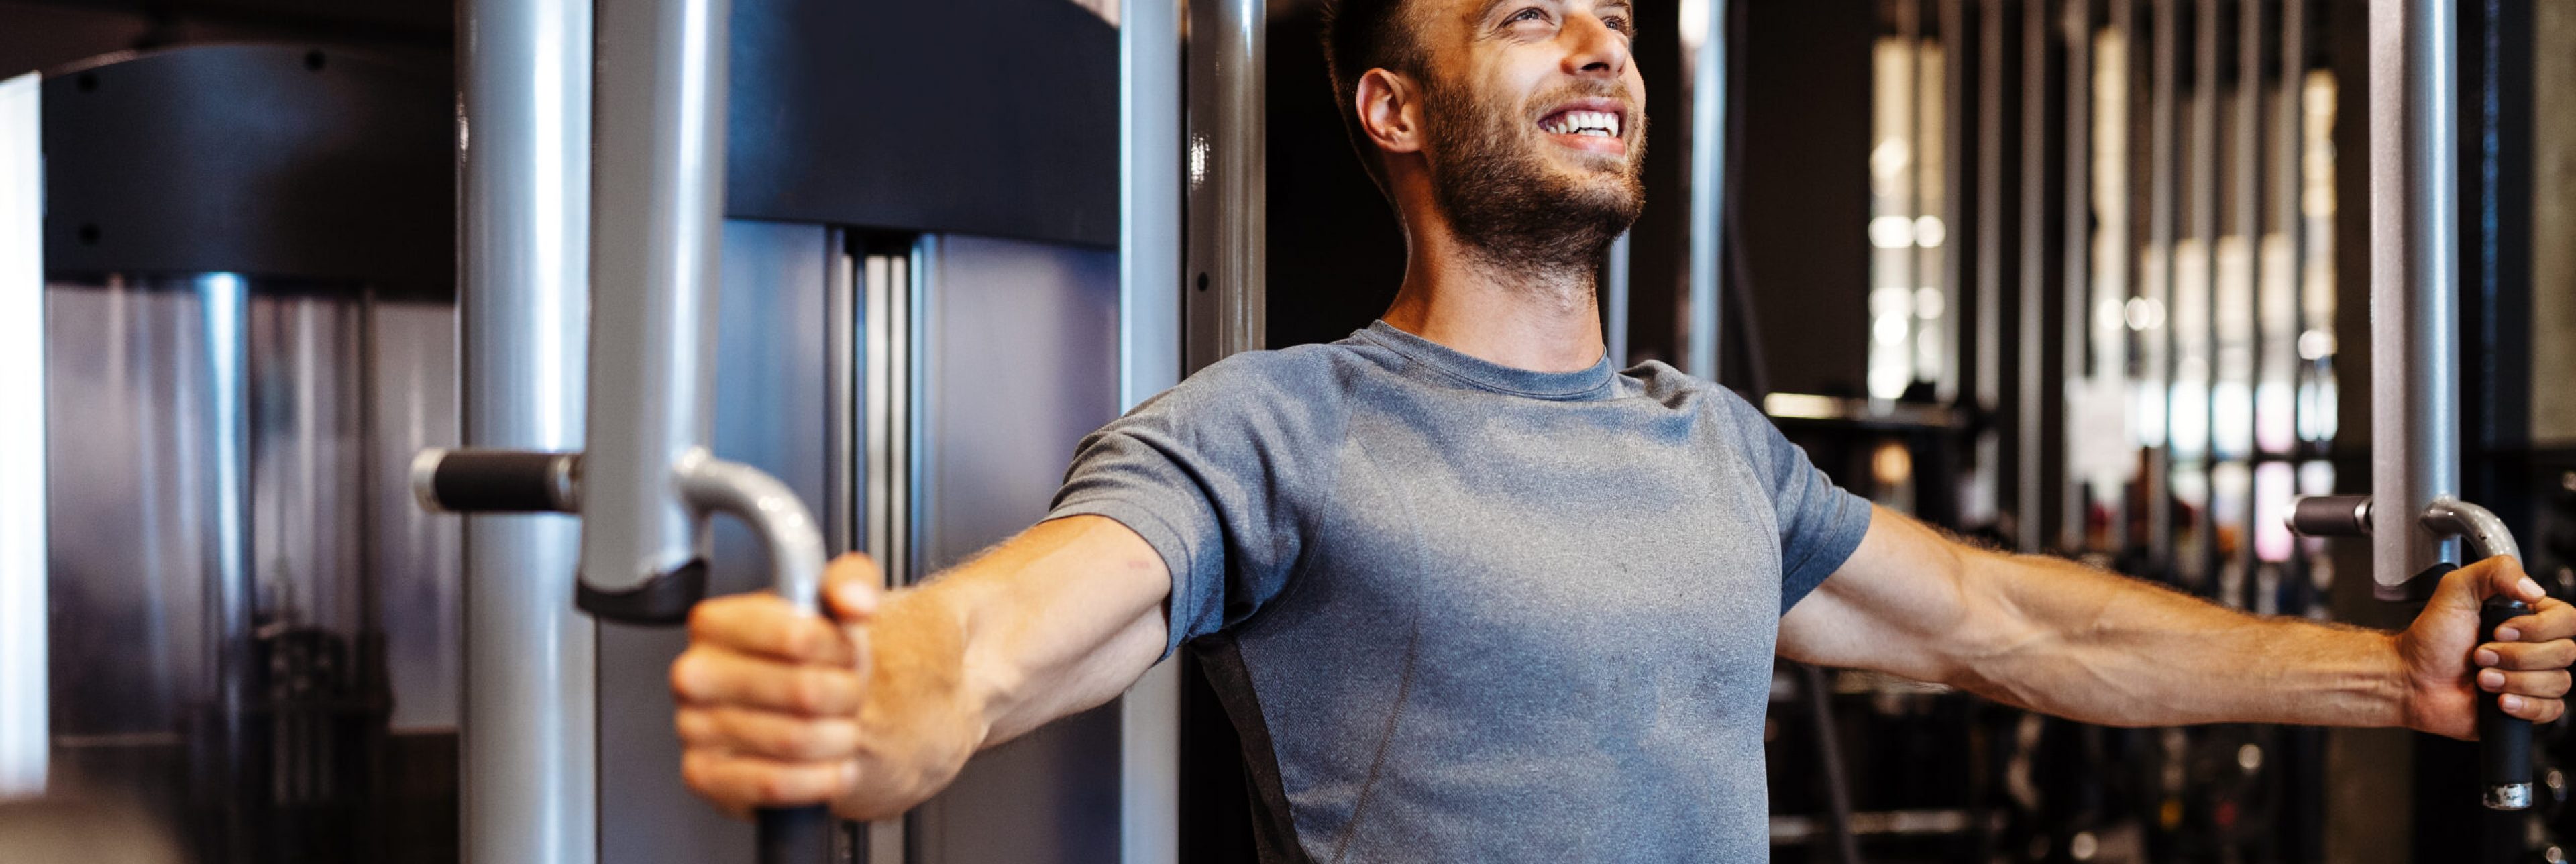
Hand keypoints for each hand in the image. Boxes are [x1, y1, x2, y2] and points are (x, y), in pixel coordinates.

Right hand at [670, 554, 981, 819]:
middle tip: (848, 692)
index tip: (845, 651)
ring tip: (839, 725)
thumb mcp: (835, 606)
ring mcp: (691, 727)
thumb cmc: (811, 658)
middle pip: (803, 692)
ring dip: (839, 738)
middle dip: (845, 696)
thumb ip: (851, 583)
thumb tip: (853, 598)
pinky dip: (819, 779)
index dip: (841, 650)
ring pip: (796, 740)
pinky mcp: (702, 776)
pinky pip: (775, 784)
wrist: (801, 710)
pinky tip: (830, 764)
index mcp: (715, 623)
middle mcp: (694, 673)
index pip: (797, 637)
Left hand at [2396, 556, 2575, 738]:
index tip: (2499, 629)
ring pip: (2558, 682)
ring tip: (2482, 677)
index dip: (2538, 628)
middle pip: (2565, 653)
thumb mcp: (2456, 588)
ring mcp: (2533, 678)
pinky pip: (2550, 710)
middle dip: (2516, 655)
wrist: (2411, 679)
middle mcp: (2536, 646)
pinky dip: (2524, 706)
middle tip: (2481, 654)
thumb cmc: (2430, 637)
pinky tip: (2498, 700)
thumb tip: (2534, 589)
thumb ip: (2496, 572)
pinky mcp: (2527, 707)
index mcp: (2528, 616)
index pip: (2568, 620)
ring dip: (2513, 680)